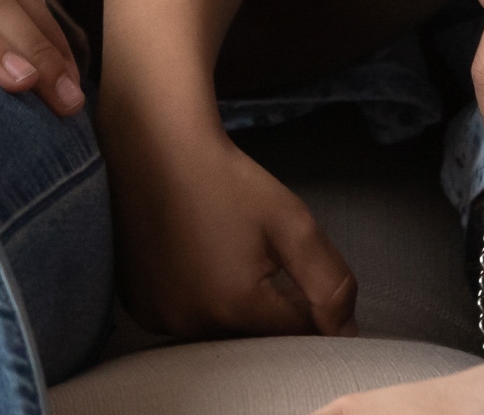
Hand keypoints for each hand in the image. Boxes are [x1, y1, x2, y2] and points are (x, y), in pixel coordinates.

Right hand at [108, 123, 357, 339]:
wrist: (158, 146)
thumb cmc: (227, 179)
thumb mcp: (293, 223)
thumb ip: (330, 283)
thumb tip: (344, 333)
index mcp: (236, 307)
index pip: (295, 334)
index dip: (305, 303)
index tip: (292, 267)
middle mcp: (192, 324)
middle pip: (255, 338)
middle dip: (269, 308)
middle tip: (258, 255)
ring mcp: (159, 318)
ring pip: (219, 332)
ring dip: (232, 308)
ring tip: (225, 254)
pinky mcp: (139, 307)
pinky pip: (184, 321)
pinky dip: (198, 303)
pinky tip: (196, 263)